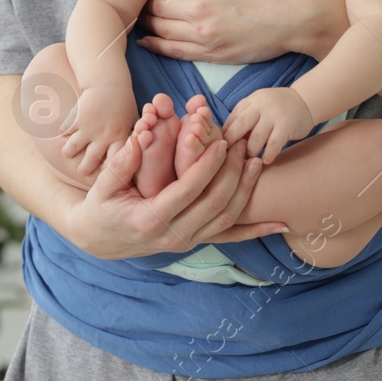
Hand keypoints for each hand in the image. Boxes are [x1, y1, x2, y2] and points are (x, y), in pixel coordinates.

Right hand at [59, 86, 131, 178]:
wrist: (108, 82)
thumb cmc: (123, 104)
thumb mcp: (132, 122)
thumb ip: (131, 140)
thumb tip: (132, 159)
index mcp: (119, 138)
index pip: (113, 162)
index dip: (107, 170)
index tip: (102, 172)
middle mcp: (103, 136)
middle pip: (91, 160)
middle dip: (85, 168)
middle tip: (82, 170)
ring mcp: (88, 127)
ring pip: (72, 148)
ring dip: (69, 152)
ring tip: (68, 153)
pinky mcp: (75, 118)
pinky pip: (65, 131)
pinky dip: (63, 132)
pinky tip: (64, 132)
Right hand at [62, 133, 287, 259]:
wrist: (101, 239)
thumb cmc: (101, 206)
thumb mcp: (103, 185)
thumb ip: (122, 163)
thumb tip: (138, 137)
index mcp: (150, 219)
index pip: (188, 190)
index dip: (207, 166)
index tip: (221, 143)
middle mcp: (173, 236)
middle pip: (214, 204)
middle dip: (233, 173)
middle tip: (243, 145)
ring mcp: (187, 242)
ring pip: (226, 218)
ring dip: (246, 190)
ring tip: (257, 162)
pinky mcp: (195, 242)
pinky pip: (230, 237)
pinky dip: (256, 230)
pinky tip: (280, 224)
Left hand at [136, 0, 345, 62]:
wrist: (296, 13)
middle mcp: (196, 7)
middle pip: (157, 7)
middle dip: (144, 5)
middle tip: (136, 5)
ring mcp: (203, 32)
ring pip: (161, 29)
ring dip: (146, 25)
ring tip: (138, 21)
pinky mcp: (211, 52)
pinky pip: (174, 50)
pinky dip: (156, 45)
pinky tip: (146, 41)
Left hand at [222, 88, 314, 163]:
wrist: (305, 101)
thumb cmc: (277, 108)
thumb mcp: (259, 105)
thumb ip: (245, 117)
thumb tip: (227, 137)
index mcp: (251, 101)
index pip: (233, 117)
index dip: (226, 133)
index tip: (221, 147)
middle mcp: (261, 106)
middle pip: (241, 125)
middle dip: (234, 142)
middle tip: (231, 156)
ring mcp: (274, 115)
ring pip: (256, 137)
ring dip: (251, 151)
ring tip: (249, 160)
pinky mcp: (286, 126)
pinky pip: (274, 144)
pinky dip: (268, 154)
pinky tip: (265, 160)